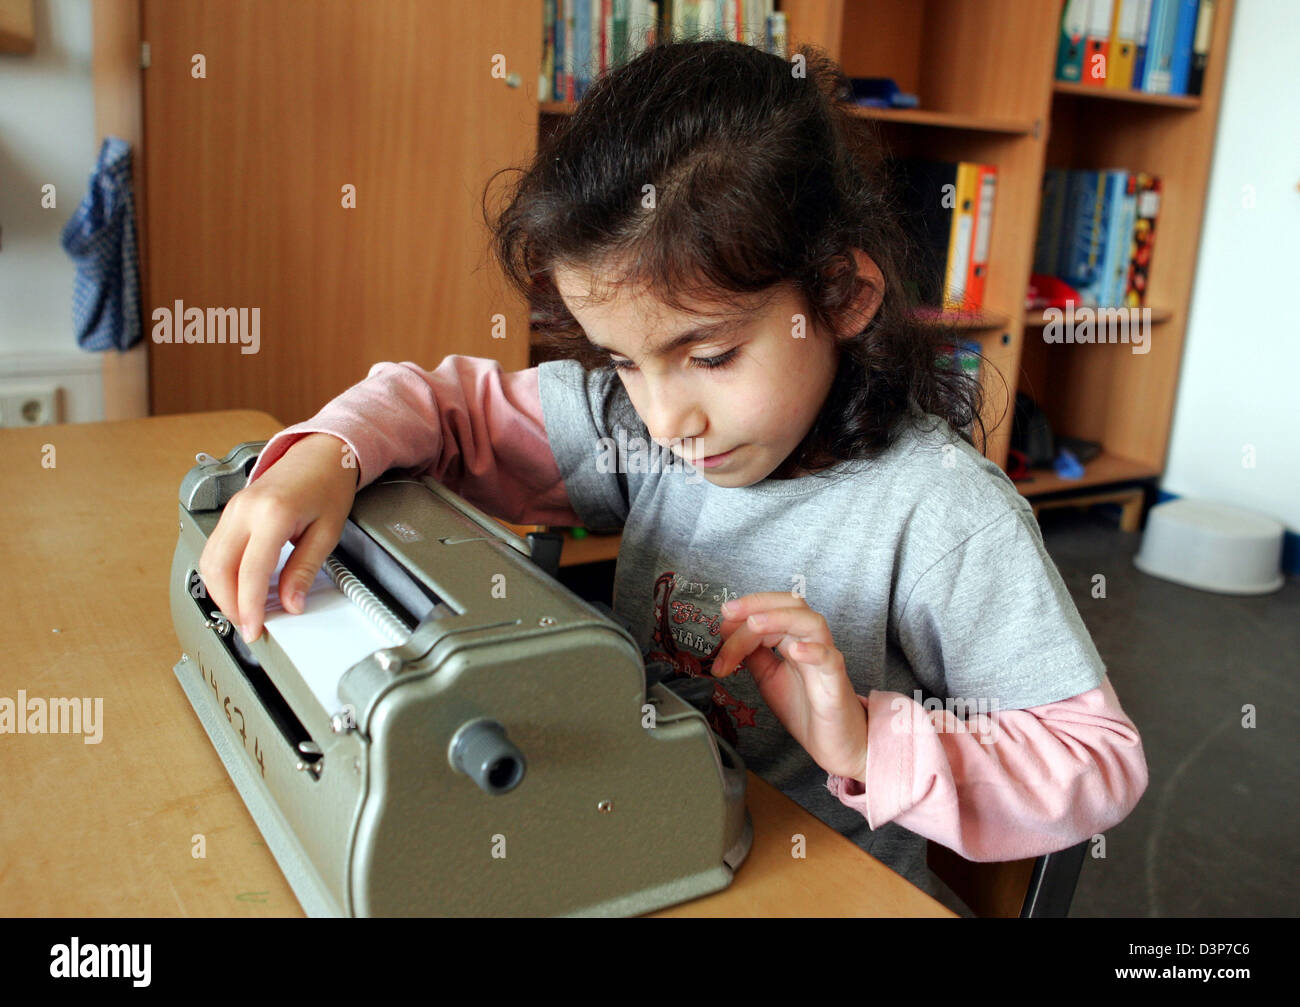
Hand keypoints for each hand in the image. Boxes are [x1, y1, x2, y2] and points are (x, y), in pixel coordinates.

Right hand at [198, 433, 359, 643]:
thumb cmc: (328, 485)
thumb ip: (305, 570)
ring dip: (221, 591)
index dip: (249, 607)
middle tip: (249, 625)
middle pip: (218, 569)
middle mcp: (244, 510)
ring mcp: (232, 509)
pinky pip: (215, 548)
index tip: (254, 629)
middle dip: (229, 604)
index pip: (250, 573)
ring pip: (209, 560)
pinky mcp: (230, 511)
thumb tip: (291, 603)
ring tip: (245, 610)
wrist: (320, 454)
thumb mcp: (327, 532)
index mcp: (272, 514)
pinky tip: (239, 587)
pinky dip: (221, 573)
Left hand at [713, 593, 867, 781]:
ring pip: (811, 623)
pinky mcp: (836, 682)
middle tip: (729, 613)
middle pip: (791, 605)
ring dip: (780, 618)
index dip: (739, 620)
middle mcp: (810, 642)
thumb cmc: (806, 708)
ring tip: (754, 624)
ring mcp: (825, 660)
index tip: (718, 631)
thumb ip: (752, 655)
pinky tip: (795, 651)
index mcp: (793, 639)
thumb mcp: (768, 678)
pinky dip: (813, 651)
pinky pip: (829, 659)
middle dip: (757, 603)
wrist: (836, 744)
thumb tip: (727, 632)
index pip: (767, 614)